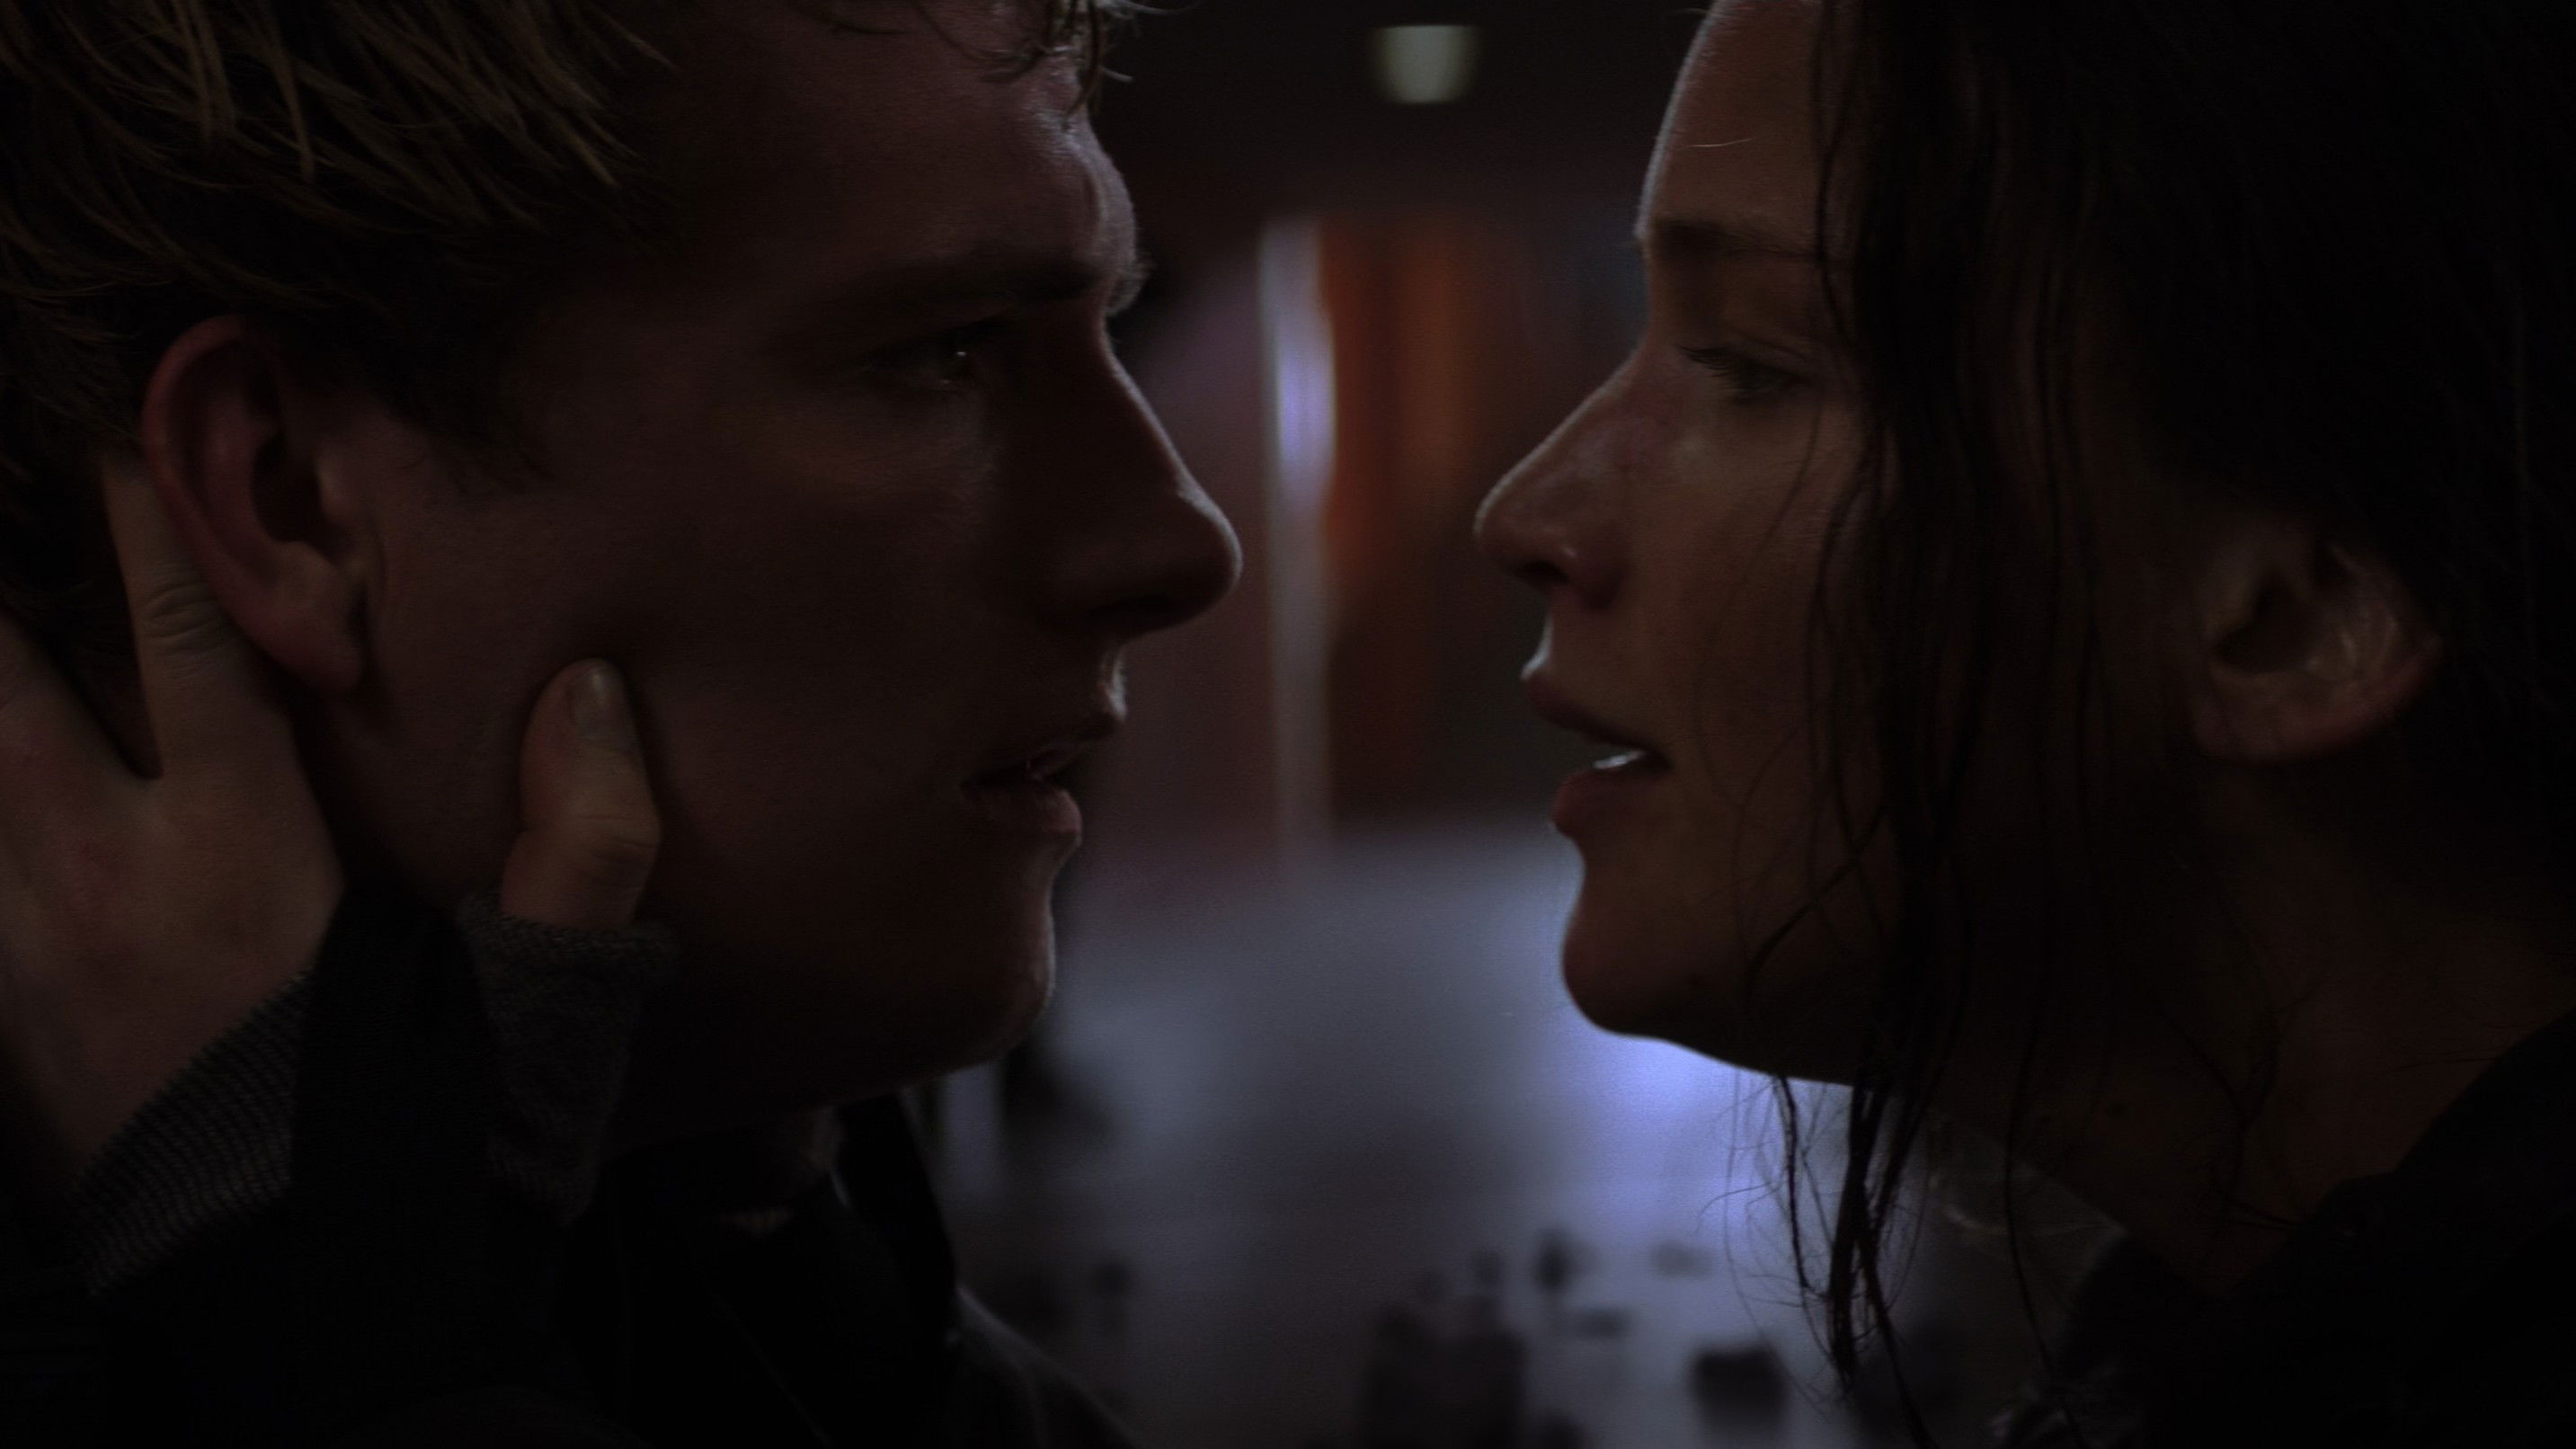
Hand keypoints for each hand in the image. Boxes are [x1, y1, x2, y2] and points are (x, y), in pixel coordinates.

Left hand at [0, 454, 659, 1192]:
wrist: (311, 1321)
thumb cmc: (429, 1151)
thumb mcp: (543, 1004)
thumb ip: (583, 844)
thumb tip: (594, 694)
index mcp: (232, 846)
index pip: (172, 626)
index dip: (144, 501)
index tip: (125, 410)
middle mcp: (90, 871)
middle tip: (9, 493)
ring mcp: (10, 947)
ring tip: (9, 630)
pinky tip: (4, 771)